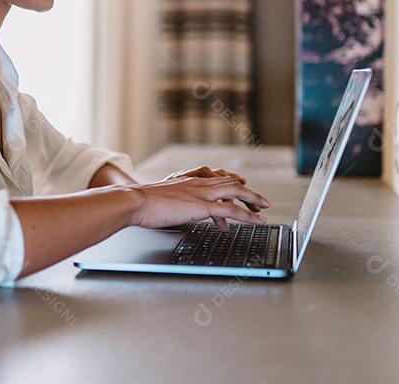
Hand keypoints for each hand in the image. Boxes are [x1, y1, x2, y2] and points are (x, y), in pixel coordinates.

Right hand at [129, 174, 271, 231]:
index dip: (231, 183)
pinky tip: (257, 221)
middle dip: (247, 192)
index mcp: (188, 180)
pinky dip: (248, 215)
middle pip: (230, 182)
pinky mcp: (202, 205)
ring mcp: (201, 193)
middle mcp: (198, 183)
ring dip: (253, 200)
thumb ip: (174, 205)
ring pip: (236, 191)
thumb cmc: (142, 204)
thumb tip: (177, 214)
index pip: (216, 178)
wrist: (134, 201)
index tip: (240, 187)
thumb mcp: (162, 202)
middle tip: (259, 202)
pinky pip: (232, 209)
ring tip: (264, 210)